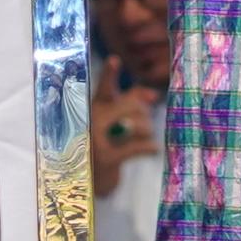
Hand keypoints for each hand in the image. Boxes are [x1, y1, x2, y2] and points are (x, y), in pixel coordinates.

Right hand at [89, 57, 162, 196]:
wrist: (87, 180)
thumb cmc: (103, 143)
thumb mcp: (112, 119)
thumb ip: (130, 101)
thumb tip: (152, 94)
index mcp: (93, 107)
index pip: (103, 88)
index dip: (109, 74)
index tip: (115, 60)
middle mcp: (91, 120)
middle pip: (131, 105)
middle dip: (143, 113)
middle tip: (144, 122)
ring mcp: (97, 139)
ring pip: (138, 124)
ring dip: (147, 131)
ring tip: (144, 138)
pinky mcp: (107, 158)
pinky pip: (137, 147)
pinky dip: (150, 147)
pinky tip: (153, 149)